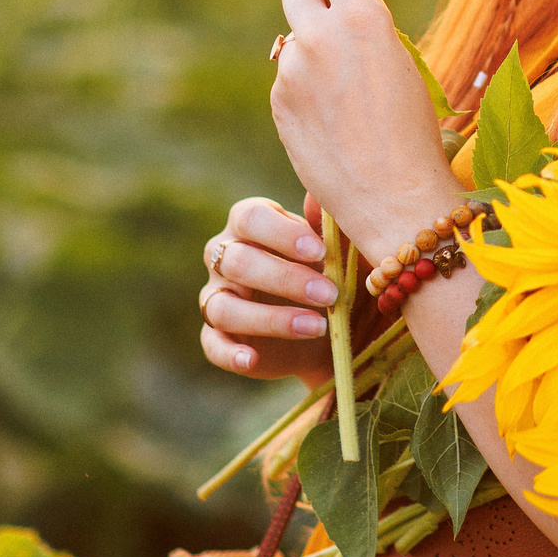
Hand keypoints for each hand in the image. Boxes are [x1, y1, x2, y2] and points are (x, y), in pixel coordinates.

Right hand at [199, 195, 339, 380]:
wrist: (334, 329)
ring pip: (224, 306)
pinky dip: (230, 353)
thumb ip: (331, 226)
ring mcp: (218, 297)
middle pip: (237, 261)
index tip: (320, 252)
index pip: (250, 218)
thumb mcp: (344, 252)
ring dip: (270, 319)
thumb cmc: (337, 273)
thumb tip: (318, 198)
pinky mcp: (218, 337)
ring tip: (318, 327)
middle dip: (285, 278)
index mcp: (253, 224)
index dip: (281, 234)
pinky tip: (252, 359)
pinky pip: (212, 344)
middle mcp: (226, 256)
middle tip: (329, 294)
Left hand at [270, 0, 457, 259]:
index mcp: (366, 16)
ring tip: (345, 101)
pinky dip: (304, 91)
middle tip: (335, 32)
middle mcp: (323, 34)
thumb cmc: (413, 127)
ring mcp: (294, 68)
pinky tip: (331, 123)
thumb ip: (367, 15)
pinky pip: (287, 78)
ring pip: (292, 40)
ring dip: (311, 55)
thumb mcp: (401, 58)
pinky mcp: (279, 100)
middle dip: (312, 3)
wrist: (394, 195)